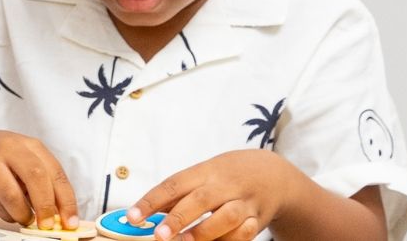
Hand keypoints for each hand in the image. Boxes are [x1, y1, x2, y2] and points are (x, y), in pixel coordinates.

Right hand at [0, 124, 75, 229]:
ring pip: (13, 195)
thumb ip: (41, 182)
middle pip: (37, 178)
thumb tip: (60, 213)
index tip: (70, 221)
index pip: (56, 174)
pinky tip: (4, 207)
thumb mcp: (22, 160)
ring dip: (22, 214)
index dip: (66, 200)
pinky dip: (5, 213)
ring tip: (23, 218)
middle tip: (47, 225)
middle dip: (46, 207)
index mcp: (31, 146)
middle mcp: (12, 148)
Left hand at [128, 150, 299, 240]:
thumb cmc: (229, 175)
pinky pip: (245, 233)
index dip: (152, 200)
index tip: (133, 216)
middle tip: (159, 235)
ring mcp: (244, 202)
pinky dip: (232, 239)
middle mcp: (225, 185)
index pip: (175, 184)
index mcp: (206, 171)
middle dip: (179, 218)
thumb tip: (143, 212)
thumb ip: (178, 193)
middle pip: (201, 200)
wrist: (274, 174)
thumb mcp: (204, 174)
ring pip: (226, 216)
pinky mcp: (257, 219)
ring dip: (204, 232)